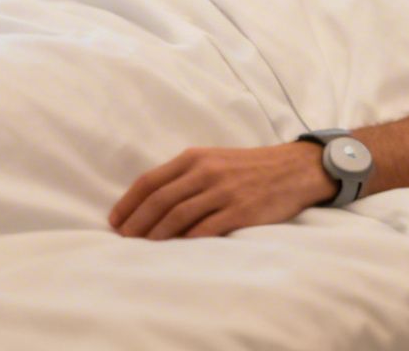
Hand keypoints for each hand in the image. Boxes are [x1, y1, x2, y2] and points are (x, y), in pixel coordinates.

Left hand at [109, 142, 335, 239]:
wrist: (293, 169)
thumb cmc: (249, 167)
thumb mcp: (214, 160)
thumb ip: (185, 176)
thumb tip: (152, 203)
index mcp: (195, 157)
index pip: (151, 180)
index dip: (129, 202)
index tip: (115, 220)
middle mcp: (206, 171)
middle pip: (160, 200)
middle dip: (137, 222)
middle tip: (124, 239)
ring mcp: (224, 191)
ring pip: (178, 216)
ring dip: (156, 235)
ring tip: (144, 248)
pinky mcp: (241, 211)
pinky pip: (206, 229)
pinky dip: (187, 241)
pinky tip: (175, 251)